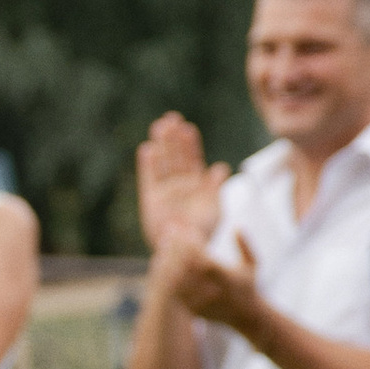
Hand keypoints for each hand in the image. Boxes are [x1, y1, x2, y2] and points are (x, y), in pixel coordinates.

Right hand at [136, 113, 225, 253]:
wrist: (185, 249)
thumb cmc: (202, 232)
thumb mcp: (215, 208)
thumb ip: (214, 188)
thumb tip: (221, 168)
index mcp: (195, 184)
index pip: (192, 159)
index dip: (190, 144)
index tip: (187, 128)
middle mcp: (179, 184)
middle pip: (175, 156)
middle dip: (173, 138)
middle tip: (171, 118)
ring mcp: (164, 190)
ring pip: (162, 163)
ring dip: (161, 145)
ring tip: (159, 127)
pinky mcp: (151, 199)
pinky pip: (149, 178)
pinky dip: (148, 164)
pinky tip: (147, 149)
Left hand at [166, 225, 258, 331]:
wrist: (244, 316)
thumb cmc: (248, 286)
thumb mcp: (252, 265)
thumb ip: (245, 246)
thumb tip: (237, 227)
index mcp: (225, 280)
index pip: (204, 260)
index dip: (194, 245)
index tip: (187, 231)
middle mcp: (211, 291)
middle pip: (187, 268)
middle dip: (176, 249)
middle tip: (167, 233)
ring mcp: (200, 301)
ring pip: (177, 279)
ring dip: (168, 260)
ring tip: (163, 244)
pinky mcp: (191, 308)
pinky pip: (174, 289)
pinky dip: (166, 275)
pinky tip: (160, 261)